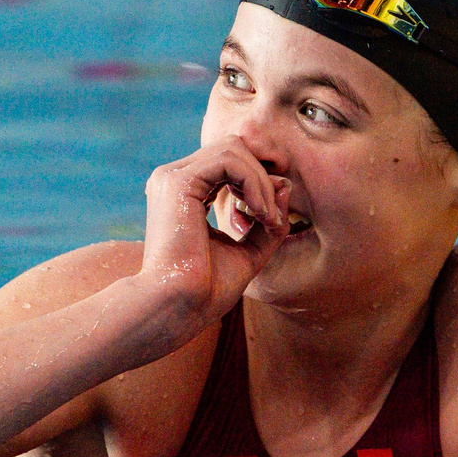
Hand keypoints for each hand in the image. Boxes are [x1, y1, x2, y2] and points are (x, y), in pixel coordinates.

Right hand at [126, 136, 292, 360]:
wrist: (179, 308)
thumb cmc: (206, 290)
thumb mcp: (248, 250)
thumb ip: (267, 219)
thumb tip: (285, 183)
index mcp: (184, 193)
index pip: (230, 163)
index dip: (259, 183)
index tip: (273, 221)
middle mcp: (174, 179)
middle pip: (233, 148)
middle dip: (263, 178)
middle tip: (272, 218)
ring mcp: (172, 177)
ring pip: (233, 149)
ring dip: (261, 182)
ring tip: (267, 219)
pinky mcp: (177, 182)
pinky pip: (229, 160)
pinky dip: (254, 183)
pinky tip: (258, 213)